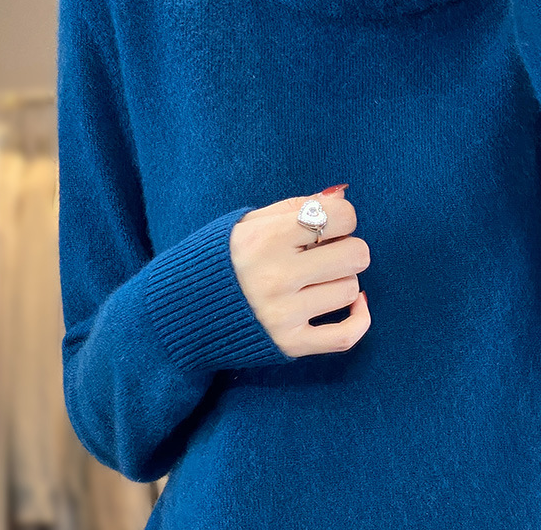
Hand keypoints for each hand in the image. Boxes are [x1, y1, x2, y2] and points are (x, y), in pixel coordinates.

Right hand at [229, 187, 370, 358]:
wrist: (180, 311)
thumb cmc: (220, 258)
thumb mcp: (248, 222)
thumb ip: (297, 206)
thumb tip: (342, 195)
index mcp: (266, 239)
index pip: (341, 217)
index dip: (341, 217)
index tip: (327, 224)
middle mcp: (276, 277)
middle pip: (355, 255)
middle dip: (347, 248)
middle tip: (325, 251)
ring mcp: (283, 314)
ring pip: (351, 290)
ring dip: (340, 281)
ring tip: (315, 279)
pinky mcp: (289, 344)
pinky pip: (347, 335)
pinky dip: (360, 318)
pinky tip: (354, 303)